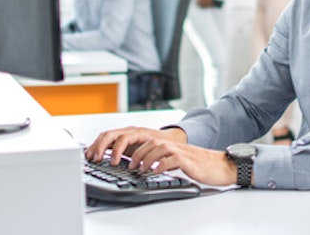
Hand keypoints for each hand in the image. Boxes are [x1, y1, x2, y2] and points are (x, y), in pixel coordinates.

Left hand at [85, 126, 237, 186]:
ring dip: (141, 159)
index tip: (97, 155)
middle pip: (135, 137)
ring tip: (137, 169)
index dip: (109, 144)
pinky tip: (154, 172)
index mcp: (153, 140)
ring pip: (151, 148)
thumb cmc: (188, 162)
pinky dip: (159, 166)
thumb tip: (128, 161)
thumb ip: (148, 156)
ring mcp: (172, 148)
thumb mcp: (164, 157)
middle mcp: (161, 140)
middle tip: (112, 162)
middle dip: (120, 149)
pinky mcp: (183, 157)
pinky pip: (168, 159)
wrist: (212, 164)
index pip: (126, 136)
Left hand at [129, 140, 237, 186]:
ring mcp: (184, 153)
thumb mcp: (185, 162)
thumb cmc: (207, 167)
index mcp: (176, 147)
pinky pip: (173, 159)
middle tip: (132, 166)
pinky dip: (162, 164)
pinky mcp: (190, 162)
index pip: (153, 142)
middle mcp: (178, 147)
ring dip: (147, 158)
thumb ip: (171, 162)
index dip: (140, 150)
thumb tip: (156, 168)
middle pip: (153, 142)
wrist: (225, 166)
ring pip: (160, 148)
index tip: (131, 161)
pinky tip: (156, 171)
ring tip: (141, 169)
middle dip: (139, 153)